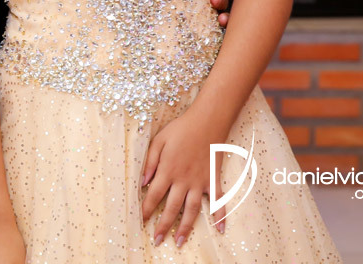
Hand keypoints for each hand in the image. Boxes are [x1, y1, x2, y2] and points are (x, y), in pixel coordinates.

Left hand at [140, 108, 228, 248]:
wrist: (207, 121)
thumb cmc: (180, 129)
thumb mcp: (158, 141)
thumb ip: (149, 162)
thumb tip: (142, 182)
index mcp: (167, 170)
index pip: (153, 195)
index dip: (147, 210)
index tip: (141, 222)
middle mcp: (183, 180)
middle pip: (172, 207)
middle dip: (163, 225)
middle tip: (157, 240)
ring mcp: (200, 182)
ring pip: (192, 209)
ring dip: (186, 227)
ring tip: (180, 242)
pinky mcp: (213, 180)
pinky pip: (218, 201)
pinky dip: (220, 215)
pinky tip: (221, 230)